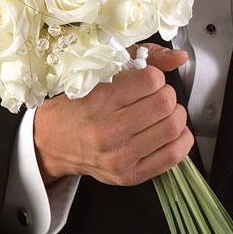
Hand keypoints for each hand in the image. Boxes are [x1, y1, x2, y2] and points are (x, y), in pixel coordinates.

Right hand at [33, 43, 193, 186]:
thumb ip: (137, 61)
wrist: (52, 142)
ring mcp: (119, 157)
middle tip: (156, 94)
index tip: (147, 78)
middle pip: (164, 104)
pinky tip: (169, 130)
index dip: (154, 75)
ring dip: (174, 114)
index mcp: (97, 102)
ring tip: (162, 112)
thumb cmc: (74, 106)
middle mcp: (107, 131)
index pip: (150, 81)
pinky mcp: (129, 175)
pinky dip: (180, 139)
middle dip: (166, 94)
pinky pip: (173, 156)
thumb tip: (179, 58)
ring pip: (172, 128)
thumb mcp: (96, 76)